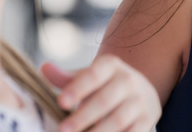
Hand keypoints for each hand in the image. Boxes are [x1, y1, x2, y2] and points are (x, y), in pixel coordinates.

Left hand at [41, 54, 161, 131]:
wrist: (142, 93)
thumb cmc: (105, 86)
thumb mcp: (88, 77)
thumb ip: (66, 78)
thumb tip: (44, 68)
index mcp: (111, 65)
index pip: (94, 74)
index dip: (78, 88)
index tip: (60, 102)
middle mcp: (129, 80)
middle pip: (105, 100)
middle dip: (83, 117)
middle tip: (62, 130)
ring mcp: (140, 101)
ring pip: (118, 119)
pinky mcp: (147, 121)